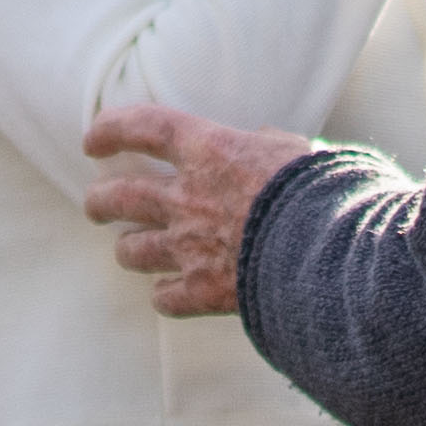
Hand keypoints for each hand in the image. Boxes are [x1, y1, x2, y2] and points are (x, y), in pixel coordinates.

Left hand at [82, 104, 310, 319]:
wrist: (333, 254)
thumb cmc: (325, 193)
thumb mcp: (301, 150)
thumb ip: (271, 144)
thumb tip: (261, 138)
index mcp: (212, 151)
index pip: (144, 127)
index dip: (111, 129)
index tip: (92, 140)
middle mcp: (188, 198)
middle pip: (119, 196)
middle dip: (99, 201)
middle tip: (96, 206)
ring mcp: (191, 247)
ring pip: (132, 250)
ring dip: (128, 249)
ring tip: (130, 250)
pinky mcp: (204, 291)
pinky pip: (164, 298)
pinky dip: (164, 296)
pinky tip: (168, 295)